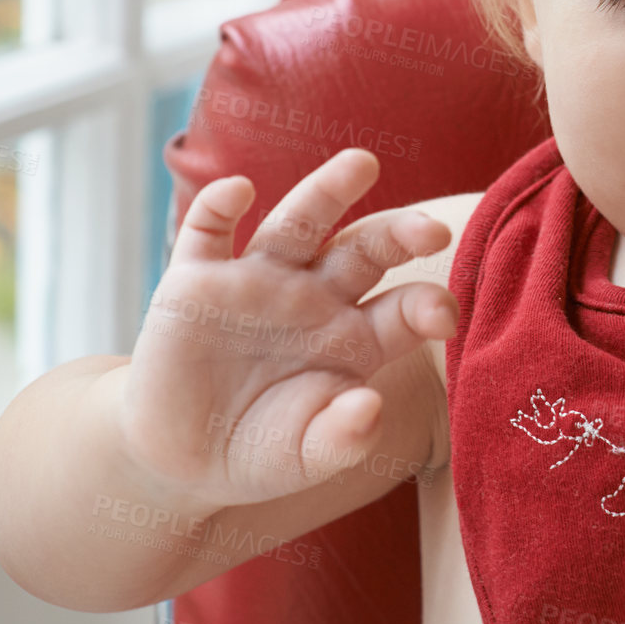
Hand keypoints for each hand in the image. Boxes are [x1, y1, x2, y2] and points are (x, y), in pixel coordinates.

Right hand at [121, 148, 458, 508]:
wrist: (181, 460)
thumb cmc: (262, 452)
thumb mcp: (305, 456)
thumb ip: (342, 438)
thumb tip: (368, 408)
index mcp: (358, 337)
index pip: (405, 308)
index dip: (428, 306)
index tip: (444, 315)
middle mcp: (317, 297)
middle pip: (365, 249)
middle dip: (399, 233)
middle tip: (431, 228)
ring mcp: (259, 282)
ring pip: (301, 223)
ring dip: (328, 190)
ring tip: (363, 164)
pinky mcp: (197, 281)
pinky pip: (209, 231)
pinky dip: (220, 206)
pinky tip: (239, 191)